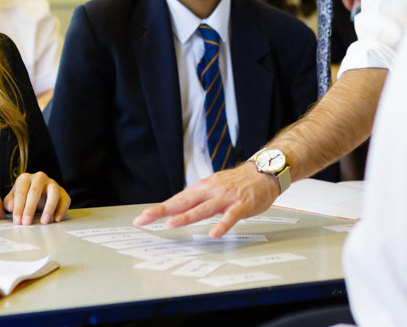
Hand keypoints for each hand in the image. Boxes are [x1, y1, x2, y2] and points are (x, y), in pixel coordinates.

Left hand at [4, 172, 70, 224]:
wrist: (38, 194)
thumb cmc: (24, 197)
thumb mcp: (13, 199)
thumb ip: (9, 202)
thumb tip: (11, 206)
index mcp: (25, 178)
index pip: (21, 192)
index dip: (18, 207)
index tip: (17, 221)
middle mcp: (39, 178)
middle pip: (35, 191)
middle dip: (30, 208)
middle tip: (26, 222)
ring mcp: (52, 183)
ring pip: (53, 192)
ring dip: (49, 208)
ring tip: (43, 221)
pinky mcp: (63, 192)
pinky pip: (65, 199)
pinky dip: (62, 209)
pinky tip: (56, 219)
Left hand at [132, 163, 279, 237]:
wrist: (264, 172)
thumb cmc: (236, 183)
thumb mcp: (213, 187)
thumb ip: (196, 199)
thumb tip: (176, 209)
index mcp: (202, 188)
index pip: (176, 200)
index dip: (159, 209)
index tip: (142, 218)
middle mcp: (210, 191)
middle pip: (183, 202)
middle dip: (163, 211)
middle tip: (145, 219)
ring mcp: (226, 198)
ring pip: (203, 208)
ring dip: (187, 217)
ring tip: (171, 224)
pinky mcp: (242, 204)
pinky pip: (231, 216)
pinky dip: (222, 225)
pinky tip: (214, 233)